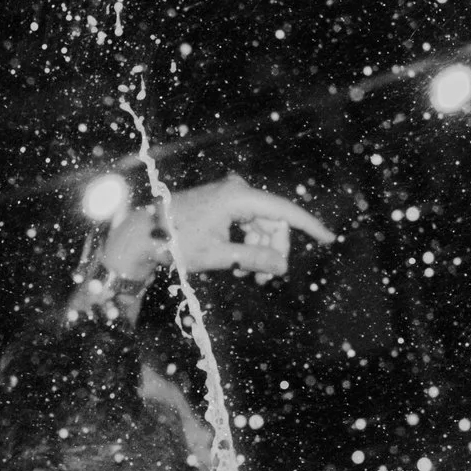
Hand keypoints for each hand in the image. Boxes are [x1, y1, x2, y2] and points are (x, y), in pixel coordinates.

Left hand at [162, 175, 335, 284]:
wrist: (141, 234)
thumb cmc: (176, 242)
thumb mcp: (219, 255)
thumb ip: (255, 259)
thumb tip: (282, 266)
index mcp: (239, 197)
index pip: (285, 211)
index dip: (309, 226)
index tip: (329, 238)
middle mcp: (236, 191)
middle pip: (273, 222)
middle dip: (274, 250)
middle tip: (266, 279)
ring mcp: (227, 196)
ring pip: (260, 226)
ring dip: (260, 251)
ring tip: (249, 277)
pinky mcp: (220, 204)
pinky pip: (246, 224)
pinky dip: (247, 244)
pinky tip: (240, 265)